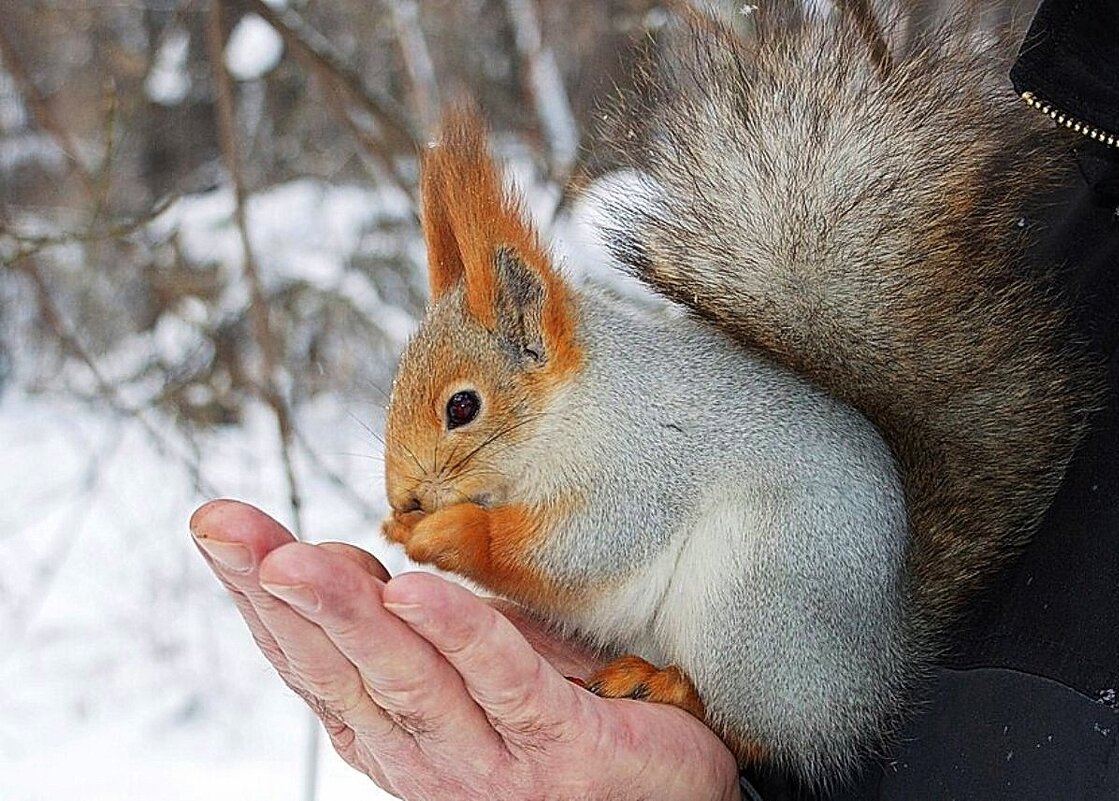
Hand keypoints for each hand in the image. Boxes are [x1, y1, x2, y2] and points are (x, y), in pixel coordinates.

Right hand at [190, 499, 739, 799]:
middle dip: (275, 596)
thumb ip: (414, 629)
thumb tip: (343, 563)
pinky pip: (502, 684)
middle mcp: (427, 759)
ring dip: (343, 614)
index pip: (312, 666)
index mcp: (397, 735)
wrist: (668, 793)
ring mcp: (491, 764)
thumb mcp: (475, 665)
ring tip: (292, 560)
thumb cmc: (566, 717)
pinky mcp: (562, 750)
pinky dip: (454, 635)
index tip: (219, 531)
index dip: (256, 601)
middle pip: (339, 672)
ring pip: (405, 680)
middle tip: (224, 530)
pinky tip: (411, 592)